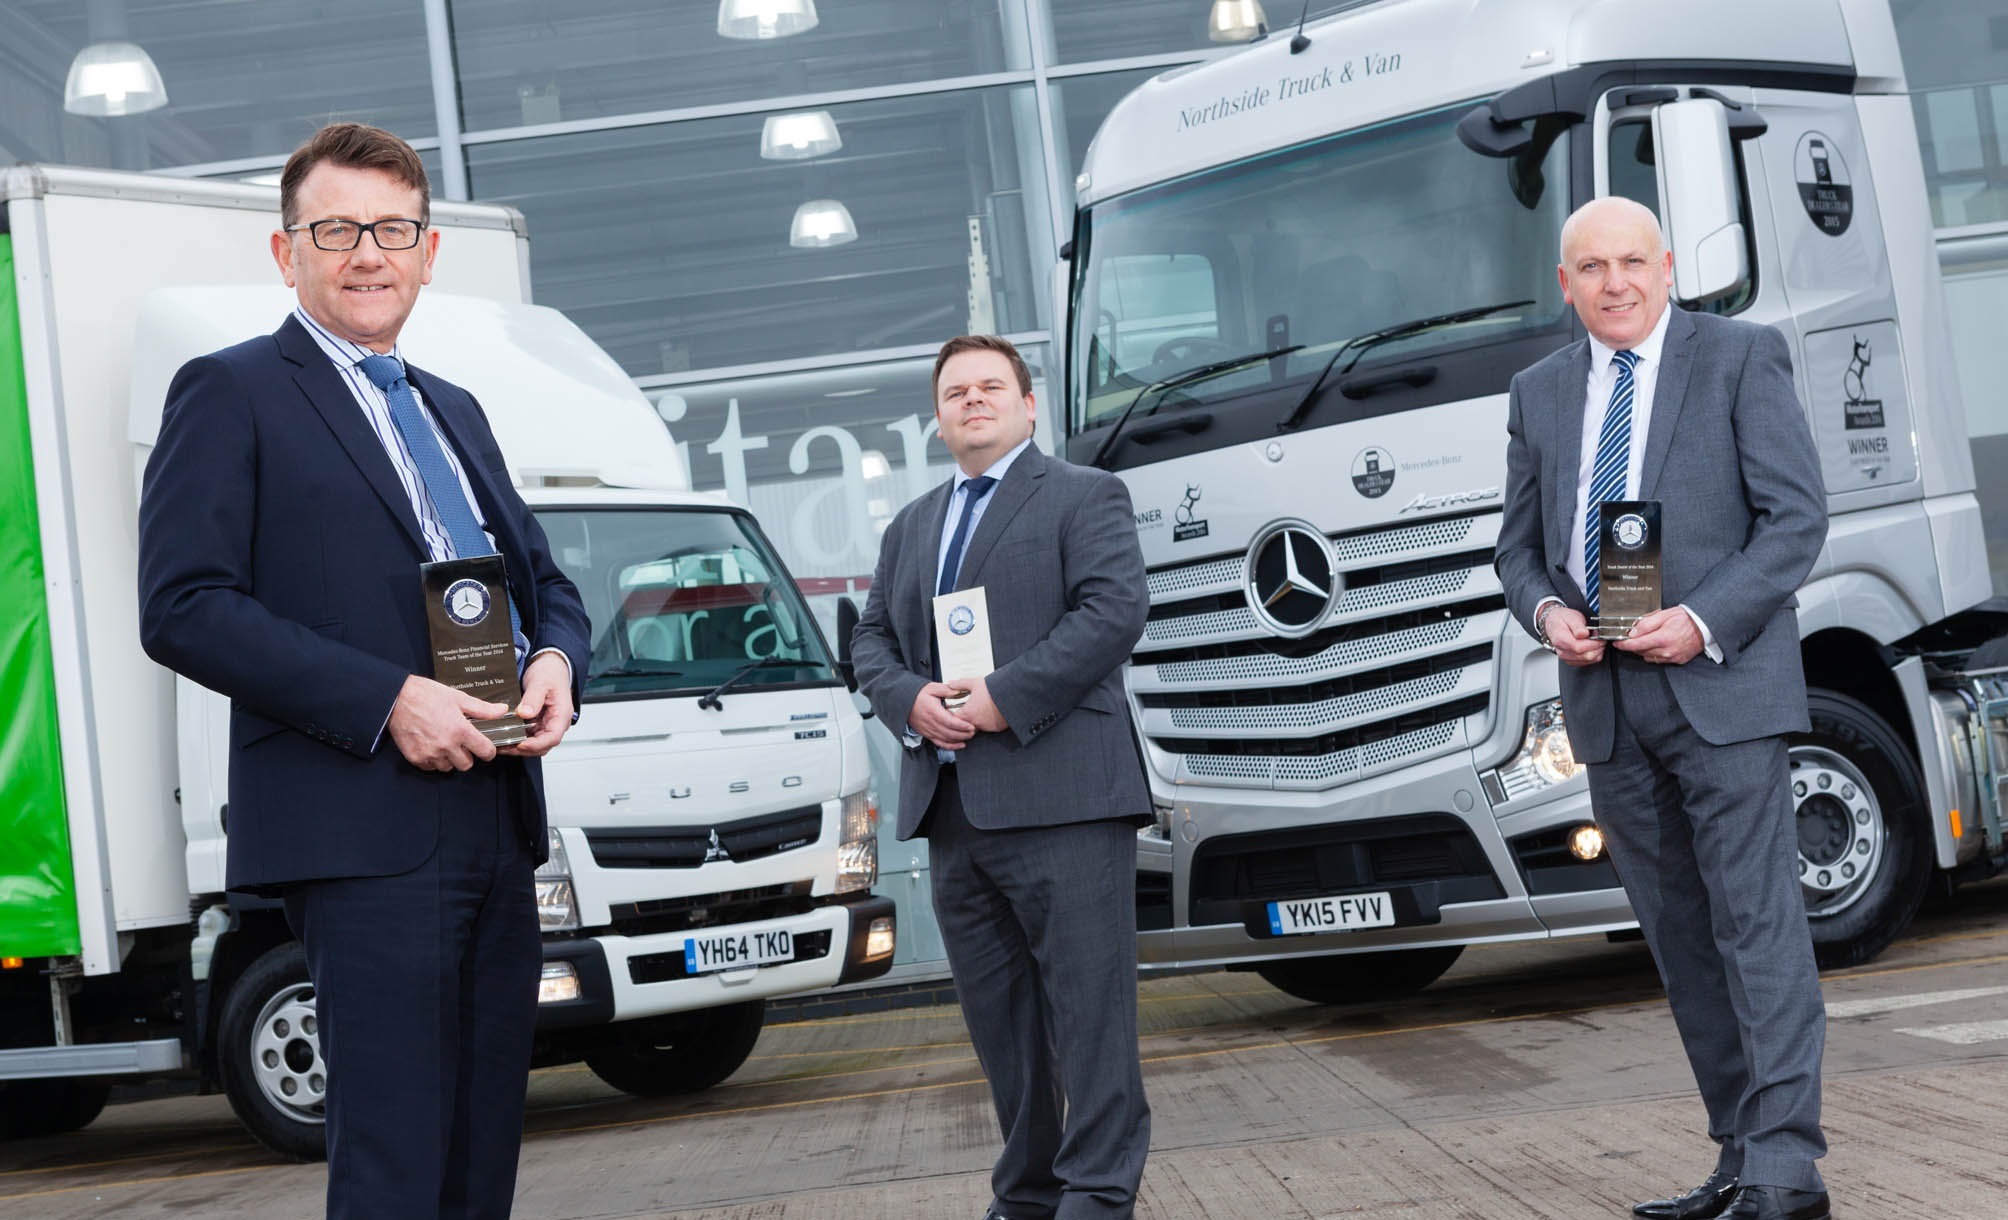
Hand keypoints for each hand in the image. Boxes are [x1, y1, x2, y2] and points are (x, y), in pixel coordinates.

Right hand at [388, 675, 506, 771]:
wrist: (396, 697)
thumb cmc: (427, 695)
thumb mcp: (458, 698)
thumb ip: (482, 709)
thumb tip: (502, 710)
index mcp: (460, 730)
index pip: (485, 752)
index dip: (488, 750)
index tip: (484, 747)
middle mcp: (446, 745)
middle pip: (467, 764)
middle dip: (467, 755)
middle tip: (461, 743)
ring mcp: (430, 753)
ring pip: (448, 767)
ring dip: (449, 759)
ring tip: (444, 743)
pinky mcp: (415, 757)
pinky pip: (430, 767)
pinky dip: (433, 760)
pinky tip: (431, 746)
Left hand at [499, 652, 575, 757]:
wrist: (550, 666)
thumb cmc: (550, 673)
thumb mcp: (541, 682)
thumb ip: (533, 698)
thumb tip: (524, 713)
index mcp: (561, 715)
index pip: (553, 737)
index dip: (536, 744)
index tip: (521, 744)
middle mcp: (555, 723)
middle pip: (542, 745)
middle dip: (523, 749)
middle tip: (504, 745)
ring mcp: (546, 724)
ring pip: (534, 744)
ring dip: (518, 746)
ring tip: (501, 743)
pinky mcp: (537, 723)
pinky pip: (528, 736)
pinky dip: (516, 739)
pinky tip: (504, 736)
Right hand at [909, 681, 976, 750]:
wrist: (903, 702)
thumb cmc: (918, 695)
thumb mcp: (932, 688)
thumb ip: (946, 689)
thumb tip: (958, 691)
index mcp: (933, 711)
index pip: (950, 721)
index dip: (961, 725)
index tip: (971, 726)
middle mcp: (930, 723)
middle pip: (949, 732)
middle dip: (963, 734)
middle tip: (974, 731)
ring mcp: (928, 730)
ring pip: (946, 739)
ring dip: (959, 740)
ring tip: (969, 736)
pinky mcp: (927, 734)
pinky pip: (940, 743)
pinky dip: (950, 746)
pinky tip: (960, 745)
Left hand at [948, 675, 1007, 733]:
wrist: (1012, 694)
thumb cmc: (994, 690)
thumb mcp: (974, 683)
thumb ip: (959, 684)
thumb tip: (951, 684)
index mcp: (967, 713)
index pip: (952, 721)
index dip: (951, 716)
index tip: (952, 711)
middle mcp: (976, 723)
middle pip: (963, 727)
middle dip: (963, 720)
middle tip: (966, 711)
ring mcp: (986, 727)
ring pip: (975, 729)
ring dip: (974, 722)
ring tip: (979, 710)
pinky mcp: (996, 728)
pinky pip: (988, 728)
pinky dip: (986, 723)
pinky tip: (989, 713)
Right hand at [1542, 605, 1605, 667]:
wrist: (1554, 623)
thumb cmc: (1562, 620)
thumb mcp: (1571, 617)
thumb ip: (1578, 626)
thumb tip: (1584, 634)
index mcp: (1560, 639)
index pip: (1579, 647)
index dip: (1593, 644)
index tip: (1600, 638)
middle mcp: (1562, 651)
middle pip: (1585, 656)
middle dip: (1597, 647)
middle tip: (1600, 638)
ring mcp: (1566, 657)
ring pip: (1588, 660)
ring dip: (1597, 652)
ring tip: (1596, 641)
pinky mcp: (1571, 661)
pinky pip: (1587, 662)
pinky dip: (1594, 655)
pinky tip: (1592, 647)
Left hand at [1613, 606, 1703, 665]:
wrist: (1705, 626)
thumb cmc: (1686, 618)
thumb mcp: (1664, 615)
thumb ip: (1646, 624)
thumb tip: (1632, 632)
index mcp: (1662, 638)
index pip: (1636, 645)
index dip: (1623, 644)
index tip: (1616, 643)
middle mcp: (1667, 650)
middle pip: (1640, 651)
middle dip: (1633, 645)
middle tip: (1630, 637)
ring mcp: (1672, 657)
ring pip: (1648, 656)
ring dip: (1643, 649)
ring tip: (1646, 638)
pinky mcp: (1677, 660)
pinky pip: (1658, 659)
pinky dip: (1653, 653)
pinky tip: (1656, 645)